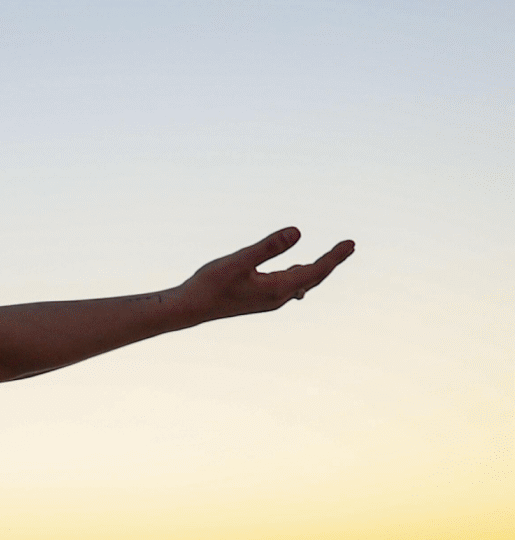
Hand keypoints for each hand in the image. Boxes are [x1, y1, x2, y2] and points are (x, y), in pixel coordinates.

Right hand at [178, 227, 354, 321]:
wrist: (189, 309)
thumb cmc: (210, 284)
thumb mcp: (240, 260)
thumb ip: (269, 246)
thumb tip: (298, 231)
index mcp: (278, 288)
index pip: (315, 270)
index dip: (334, 256)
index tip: (351, 243)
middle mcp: (278, 297)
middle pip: (313, 278)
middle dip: (331, 262)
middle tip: (348, 246)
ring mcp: (268, 301)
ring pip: (301, 283)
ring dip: (316, 270)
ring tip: (330, 258)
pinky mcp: (258, 300)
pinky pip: (288, 287)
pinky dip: (298, 274)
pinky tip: (295, 270)